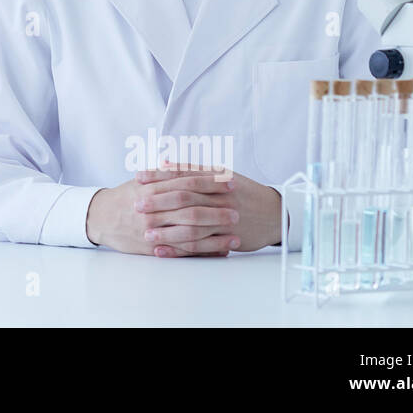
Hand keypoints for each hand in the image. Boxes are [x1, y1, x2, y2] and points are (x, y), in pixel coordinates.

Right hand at [86, 170, 238, 256]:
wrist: (99, 217)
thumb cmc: (124, 197)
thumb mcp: (141, 181)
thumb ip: (164, 174)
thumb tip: (190, 166)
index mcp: (151, 188)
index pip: (185, 183)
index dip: (209, 182)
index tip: (230, 182)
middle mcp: (153, 210)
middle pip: (190, 209)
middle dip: (216, 210)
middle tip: (238, 210)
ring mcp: (153, 230)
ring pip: (188, 233)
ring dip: (214, 235)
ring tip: (236, 235)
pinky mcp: (153, 248)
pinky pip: (181, 251)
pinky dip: (202, 252)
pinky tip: (219, 251)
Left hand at [124, 162, 280, 255]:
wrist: (275, 212)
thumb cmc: (244, 192)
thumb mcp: (222, 174)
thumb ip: (193, 169)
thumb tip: (165, 162)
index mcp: (216, 178)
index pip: (183, 175)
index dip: (159, 176)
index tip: (138, 178)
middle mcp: (220, 197)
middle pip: (184, 198)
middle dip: (158, 202)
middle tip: (136, 205)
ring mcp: (224, 218)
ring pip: (191, 225)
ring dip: (167, 230)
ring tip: (146, 233)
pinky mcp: (228, 238)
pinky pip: (201, 245)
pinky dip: (180, 249)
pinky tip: (163, 250)